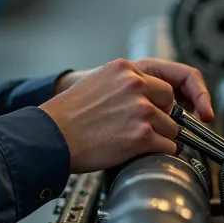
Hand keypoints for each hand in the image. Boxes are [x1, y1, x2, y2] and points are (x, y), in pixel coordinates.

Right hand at [39, 59, 180, 172]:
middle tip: (147, 128)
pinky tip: (141, 153)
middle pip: (169, 101)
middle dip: (162, 116)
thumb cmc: (68, 115)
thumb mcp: (96, 82)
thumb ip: (123, 85)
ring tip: (138, 143)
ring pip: (171, 126)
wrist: (52, 136)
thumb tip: (143, 97)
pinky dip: (159, 153)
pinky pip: (168, 147)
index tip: (157, 111)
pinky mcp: (142, 135)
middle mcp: (135, 85)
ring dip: (160, 137)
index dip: (157, 101)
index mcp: (124, 69)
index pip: (160, 82)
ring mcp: (141, 110)